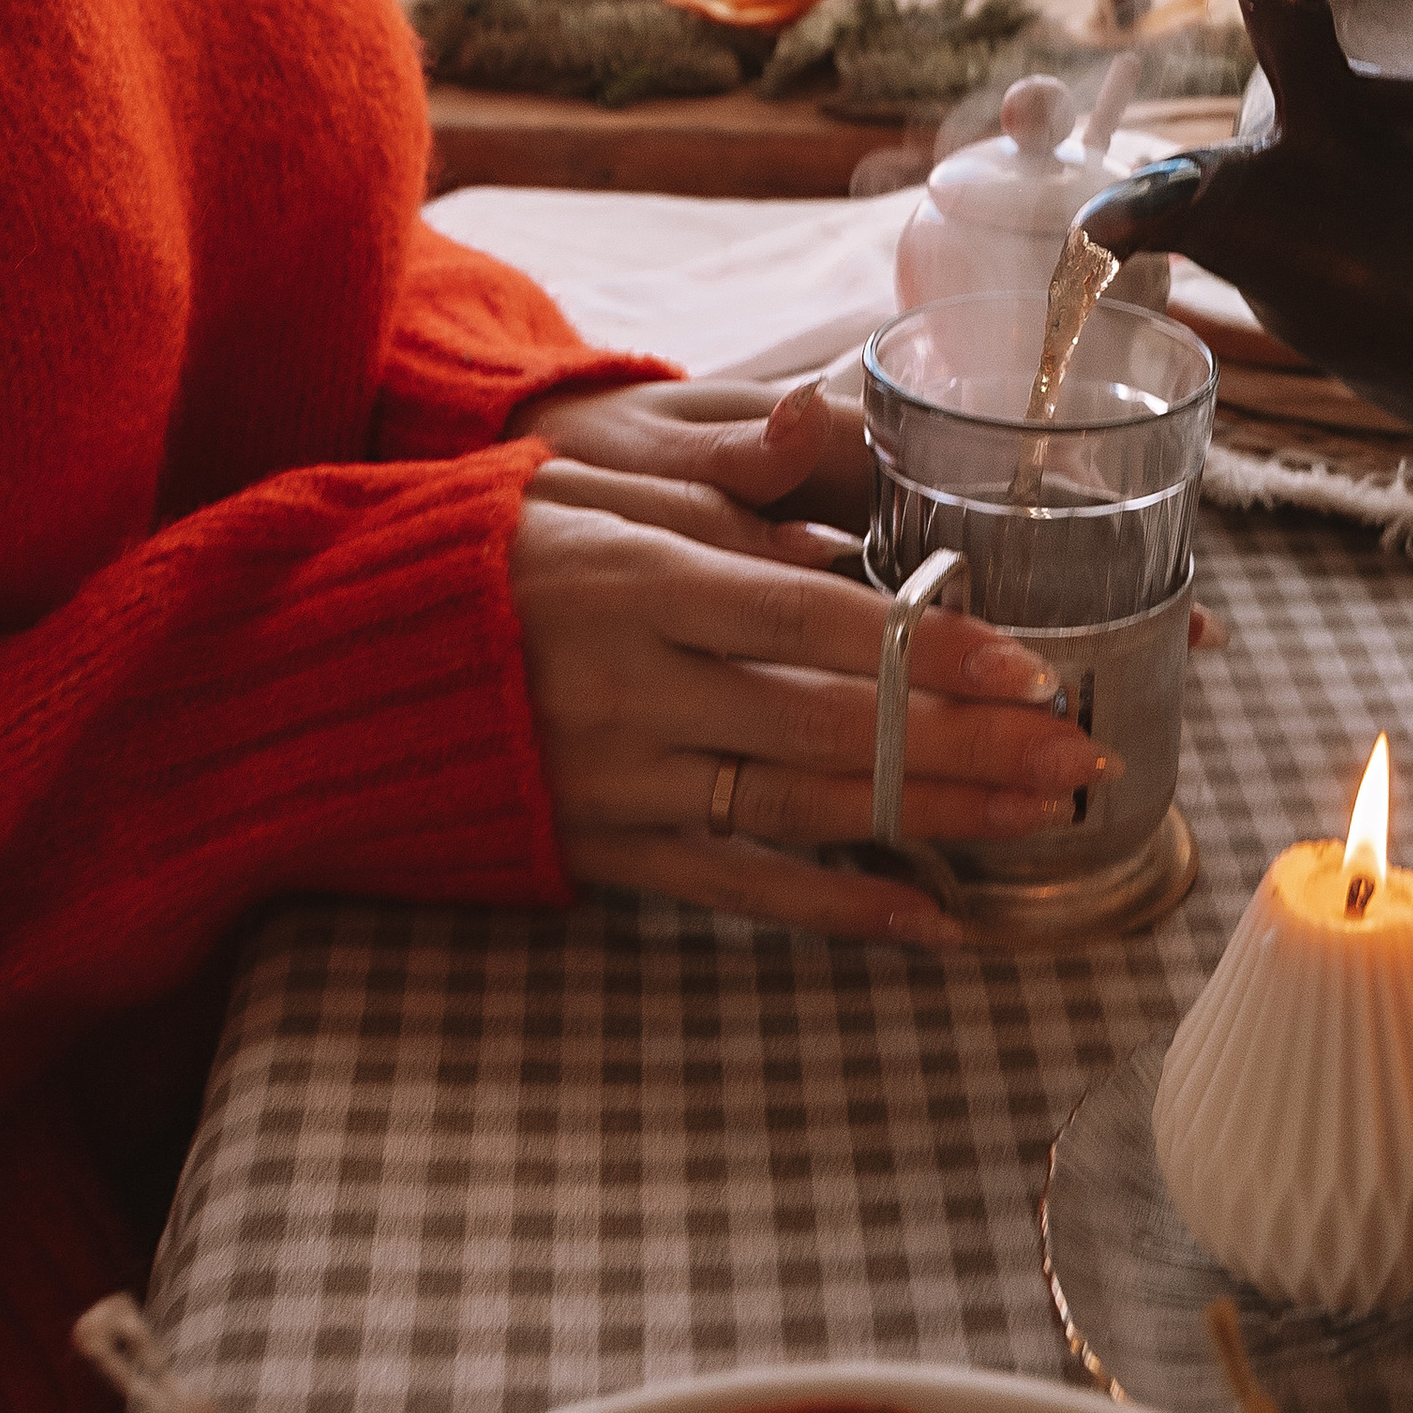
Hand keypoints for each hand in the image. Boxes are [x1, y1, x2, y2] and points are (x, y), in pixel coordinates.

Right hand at [505, 381, 1098, 953]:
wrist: (332, 662)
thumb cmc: (486, 551)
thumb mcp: (593, 494)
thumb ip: (720, 506)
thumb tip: (836, 510)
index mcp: (641, 584)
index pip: (813, 620)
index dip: (928, 649)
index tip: (1032, 664)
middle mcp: (635, 692)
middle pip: (833, 725)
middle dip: (970, 744)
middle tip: (1080, 755)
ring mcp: (619, 783)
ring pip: (804, 808)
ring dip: (935, 818)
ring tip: (1042, 815)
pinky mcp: (601, 850)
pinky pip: (738, 890)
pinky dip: (837, 907)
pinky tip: (930, 917)